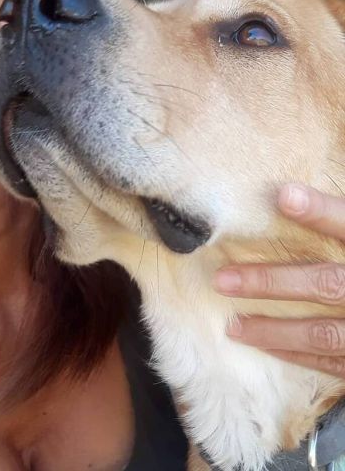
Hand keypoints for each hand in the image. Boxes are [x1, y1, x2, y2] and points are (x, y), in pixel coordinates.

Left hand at [214, 183, 344, 377]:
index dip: (321, 211)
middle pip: (327, 283)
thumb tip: (288, 195)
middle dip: (272, 282)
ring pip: (323, 331)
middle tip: (223, 280)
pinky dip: (295, 353)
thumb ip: (338, 223)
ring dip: (273, 329)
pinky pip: (331, 361)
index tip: (283, 195)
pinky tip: (262, 344)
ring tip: (232, 324)